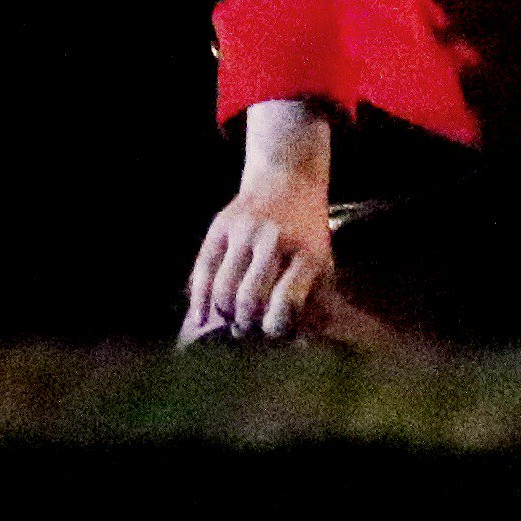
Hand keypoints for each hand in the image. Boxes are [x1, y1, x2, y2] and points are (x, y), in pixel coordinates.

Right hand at [182, 171, 333, 342]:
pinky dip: (199, 299)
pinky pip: (202, 270)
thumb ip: (311, 298)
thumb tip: (297, 344)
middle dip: (245, 325)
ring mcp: (247, 230)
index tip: (272, 333)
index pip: (286, 303)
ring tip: (231, 319)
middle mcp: (277, 240)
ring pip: (223, 290)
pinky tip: (201, 317)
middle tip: (246, 331)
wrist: (289, 176)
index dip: (276, 328)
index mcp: (309, 252)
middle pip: (249, 300)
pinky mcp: (222, 225)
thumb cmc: (306, 231)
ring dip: (223, 315)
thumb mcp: (322, 258)